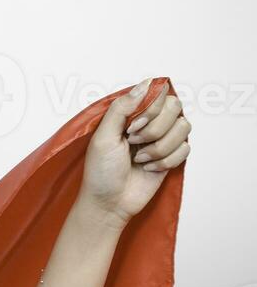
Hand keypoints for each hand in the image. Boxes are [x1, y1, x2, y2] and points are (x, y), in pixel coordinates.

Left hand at [77, 77, 191, 227]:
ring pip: (184, 127)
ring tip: (139, 159)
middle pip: (175, 106)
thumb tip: (147, 84)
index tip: (130, 128)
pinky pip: (186, 148)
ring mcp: (164, 138)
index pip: (159, 93)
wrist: (109, 202)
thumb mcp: (103, 136)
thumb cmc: (101, 171)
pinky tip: (148, 168)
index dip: (150, 109)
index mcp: (133, 113)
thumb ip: (122, 108)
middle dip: (154, 129)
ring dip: (159, 148)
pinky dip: (165, 161)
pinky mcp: (173, 156)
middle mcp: (151, 121)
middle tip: (133, 143)